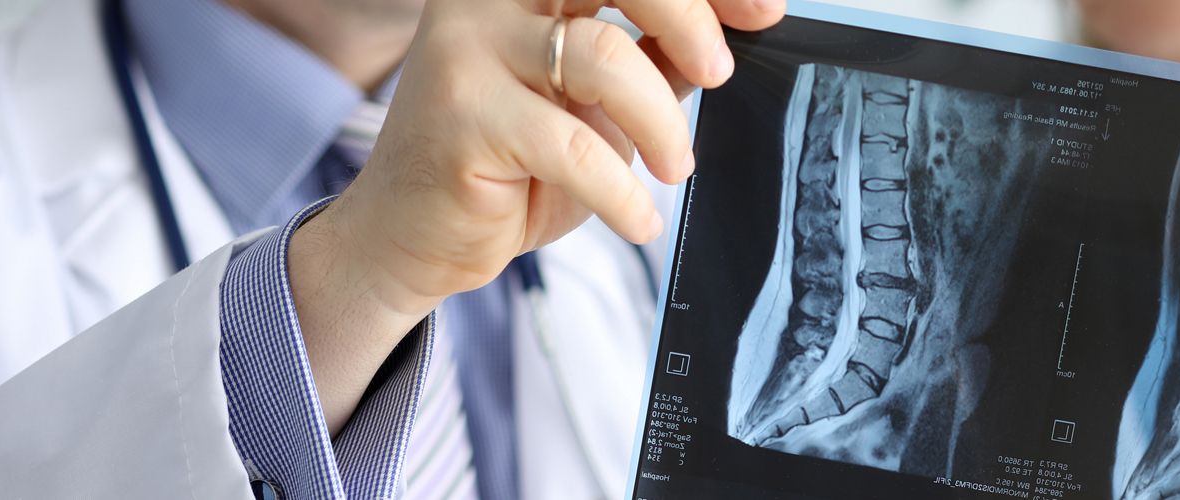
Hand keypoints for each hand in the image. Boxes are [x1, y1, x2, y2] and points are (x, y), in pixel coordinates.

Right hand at [286, 0, 785, 431]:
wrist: (414, 235)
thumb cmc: (509, 164)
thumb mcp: (594, 103)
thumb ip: (650, 60)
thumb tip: (730, 34)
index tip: (764, 13)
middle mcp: (489, 0)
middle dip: (689, 19)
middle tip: (719, 75)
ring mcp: (468, 51)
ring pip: (605, 58)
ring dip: (662, 123)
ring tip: (674, 166)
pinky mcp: (463, 117)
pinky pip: (573, 144)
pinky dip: (622, 189)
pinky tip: (637, 218)